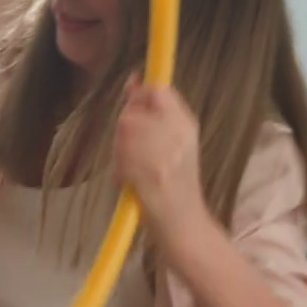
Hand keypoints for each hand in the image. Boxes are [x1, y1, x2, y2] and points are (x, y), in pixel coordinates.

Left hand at [115, 80, 213, 241]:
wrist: (184, 223)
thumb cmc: (176, 184)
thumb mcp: (174, 144)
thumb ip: (155, 115)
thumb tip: (132, 83)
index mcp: (186, 124)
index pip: (159, 90)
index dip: (139, 93)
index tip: (131, 96)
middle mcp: (177, 133)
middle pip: (133, 111)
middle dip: (125, 127)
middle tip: (132, 150)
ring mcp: (163, 152)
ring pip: (124, 134)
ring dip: (121, 149)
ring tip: (132, 168)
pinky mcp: (149, 172)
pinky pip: (121, 157)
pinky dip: (120, 169)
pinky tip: (129, 181)